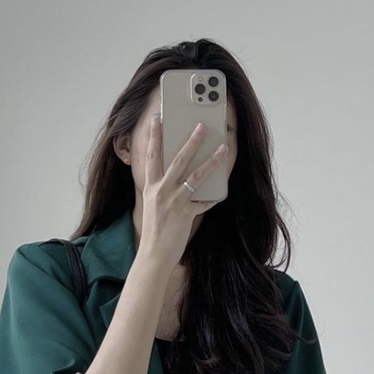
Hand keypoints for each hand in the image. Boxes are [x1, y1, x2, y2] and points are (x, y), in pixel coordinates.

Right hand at [138, 113, 228, 271]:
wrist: (153, 254)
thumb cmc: (154, 230)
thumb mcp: (152, 205)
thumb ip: (162, 189)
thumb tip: (176, 176)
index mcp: (151, 187)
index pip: (152, 156)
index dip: (155, 136)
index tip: (158, 118)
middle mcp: (162, 191)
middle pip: (179, 160)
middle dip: (191, 141)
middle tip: (202, 126)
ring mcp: (175, 202)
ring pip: (196, 176)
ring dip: (211, 161)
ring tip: (223, 148)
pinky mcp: (186, 214)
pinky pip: (204, 202)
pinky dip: (213, 197)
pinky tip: (222, 191)